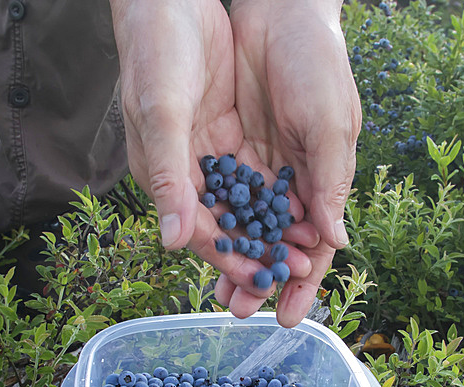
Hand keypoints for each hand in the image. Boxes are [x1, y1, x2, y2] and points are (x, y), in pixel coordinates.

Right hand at [110, 0, 318, 320]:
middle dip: (260, 251)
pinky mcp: (228, 133)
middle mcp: (186, 173)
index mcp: (163, 176)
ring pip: (247, 204)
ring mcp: (209, 153)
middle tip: (298, 270)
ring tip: (308, 249)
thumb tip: (172, 243)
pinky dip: (279, 193)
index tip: (263, 281)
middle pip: (227, 225)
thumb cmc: (155, 53)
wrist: (168, 0)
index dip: (231, 258)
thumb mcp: (163, 114)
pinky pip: (257, 174)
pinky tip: (307, 208)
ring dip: (274, 228)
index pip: (199, 230)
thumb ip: (171, 178)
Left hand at [224, 0, 361, 327]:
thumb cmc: (318, 65)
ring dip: (234, 259)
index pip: (316, 246)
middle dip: (261, 278)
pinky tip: (198, 245)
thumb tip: (336, 243)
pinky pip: (218, 195)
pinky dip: (212, 221)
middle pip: (275, 244)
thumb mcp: (330, 122)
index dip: (304, 282)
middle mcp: (292, 182)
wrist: (280, 14)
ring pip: (245, 226)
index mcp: (324, 182)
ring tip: (219, 292)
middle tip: (242, 309)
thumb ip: (330, 181)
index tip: (289, 316)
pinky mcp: (227, 149)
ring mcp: (259, 168)